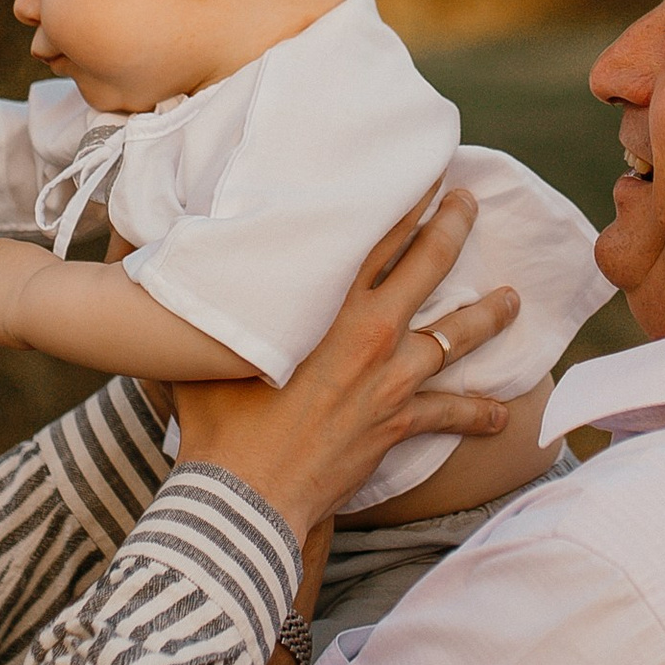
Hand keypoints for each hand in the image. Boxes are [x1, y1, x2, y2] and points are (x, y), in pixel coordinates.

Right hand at [168, 186, 519, 540]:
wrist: (246, 494)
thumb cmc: (218, 422)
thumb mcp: (205, 352)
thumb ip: (203, 308)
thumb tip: (151, 263)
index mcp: (328, 305)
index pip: (376, 235)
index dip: (405, 199)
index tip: (425, 170)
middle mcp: (370, 333)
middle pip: (428, 265)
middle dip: (454, 227)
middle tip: (470, 203)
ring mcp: (391, 378)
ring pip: (457, 335)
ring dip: (489, 315)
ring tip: (513, 300)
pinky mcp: (399, 422)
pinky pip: (453, 413)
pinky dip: (479, 413)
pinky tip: (502, 415)